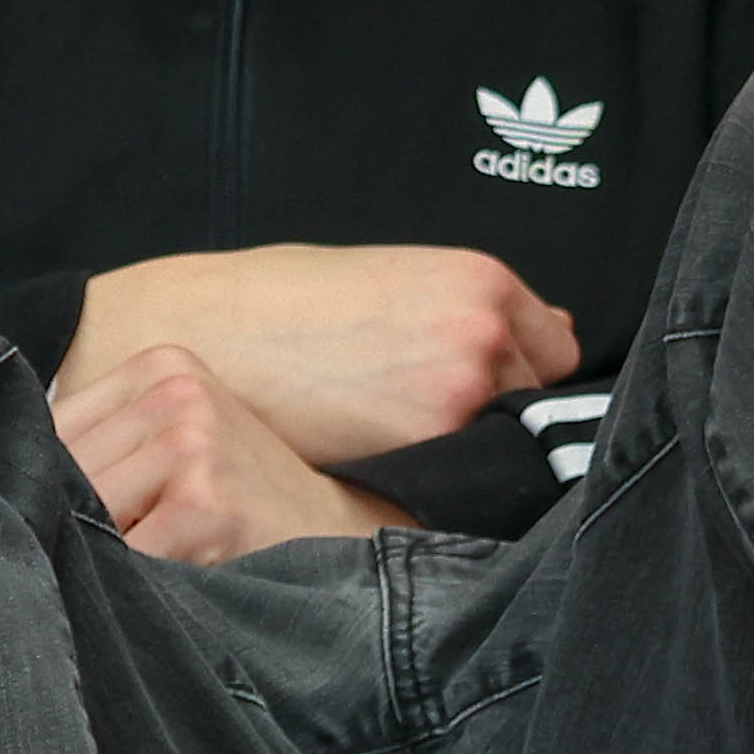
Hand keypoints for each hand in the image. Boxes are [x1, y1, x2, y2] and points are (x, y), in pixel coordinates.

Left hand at [56, 344, 416, 567]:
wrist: (337, 536)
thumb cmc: (241, 498)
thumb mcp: (178, 439)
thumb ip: (105, 441)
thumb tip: (1, 475)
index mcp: (162, 365)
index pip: (54, 426)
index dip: (45, 481)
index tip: (52, 513)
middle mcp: (177, 393)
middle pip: (64, 468)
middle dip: (65, 519)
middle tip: (91, 553)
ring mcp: (192, 444)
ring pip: (86, 511)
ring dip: (95, 551)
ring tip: (137, 565)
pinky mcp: (204, 503)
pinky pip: (123, 553)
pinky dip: (125, 580)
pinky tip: (157, 584)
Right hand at [62, 245, 576, 461]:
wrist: (199, 334)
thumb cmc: (273, 300)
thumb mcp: (381, 276)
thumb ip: (457, 307)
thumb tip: (536, 335)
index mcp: (479, 280)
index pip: (554, 344)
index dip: (516, 364)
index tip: (473, 378)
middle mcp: (484, 334)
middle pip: (534, 394)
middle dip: (489, 403)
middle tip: (412, 404)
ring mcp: (459, 393)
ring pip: (496, 439)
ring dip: (460, 441)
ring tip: (387, 427)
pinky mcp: (422, 446)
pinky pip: (458, 476)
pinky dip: (429, 472)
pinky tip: (378, 451)